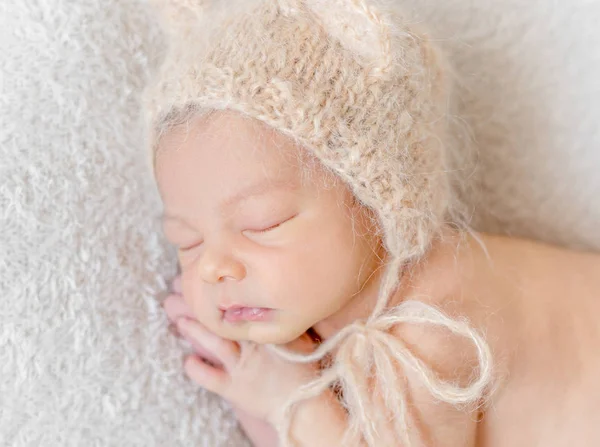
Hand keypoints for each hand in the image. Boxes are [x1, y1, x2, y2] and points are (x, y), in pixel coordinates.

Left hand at [163, 275, 320, 445]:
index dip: (226, 296)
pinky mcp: (233, 388)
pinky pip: (210, 378)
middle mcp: (252, 346)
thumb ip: (283, 321)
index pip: (243, 307)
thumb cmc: (303, 370)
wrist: (302, 404)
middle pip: (224, 322)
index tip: (213, 284)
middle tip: (184, 293)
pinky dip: (197, 369)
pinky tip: (187, 361)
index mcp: (267, 331)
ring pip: (215, 343)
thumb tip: (276, 301)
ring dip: (196, 331)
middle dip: (205, 308)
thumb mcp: (299, 338)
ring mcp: (241, 367)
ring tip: (181, 320)